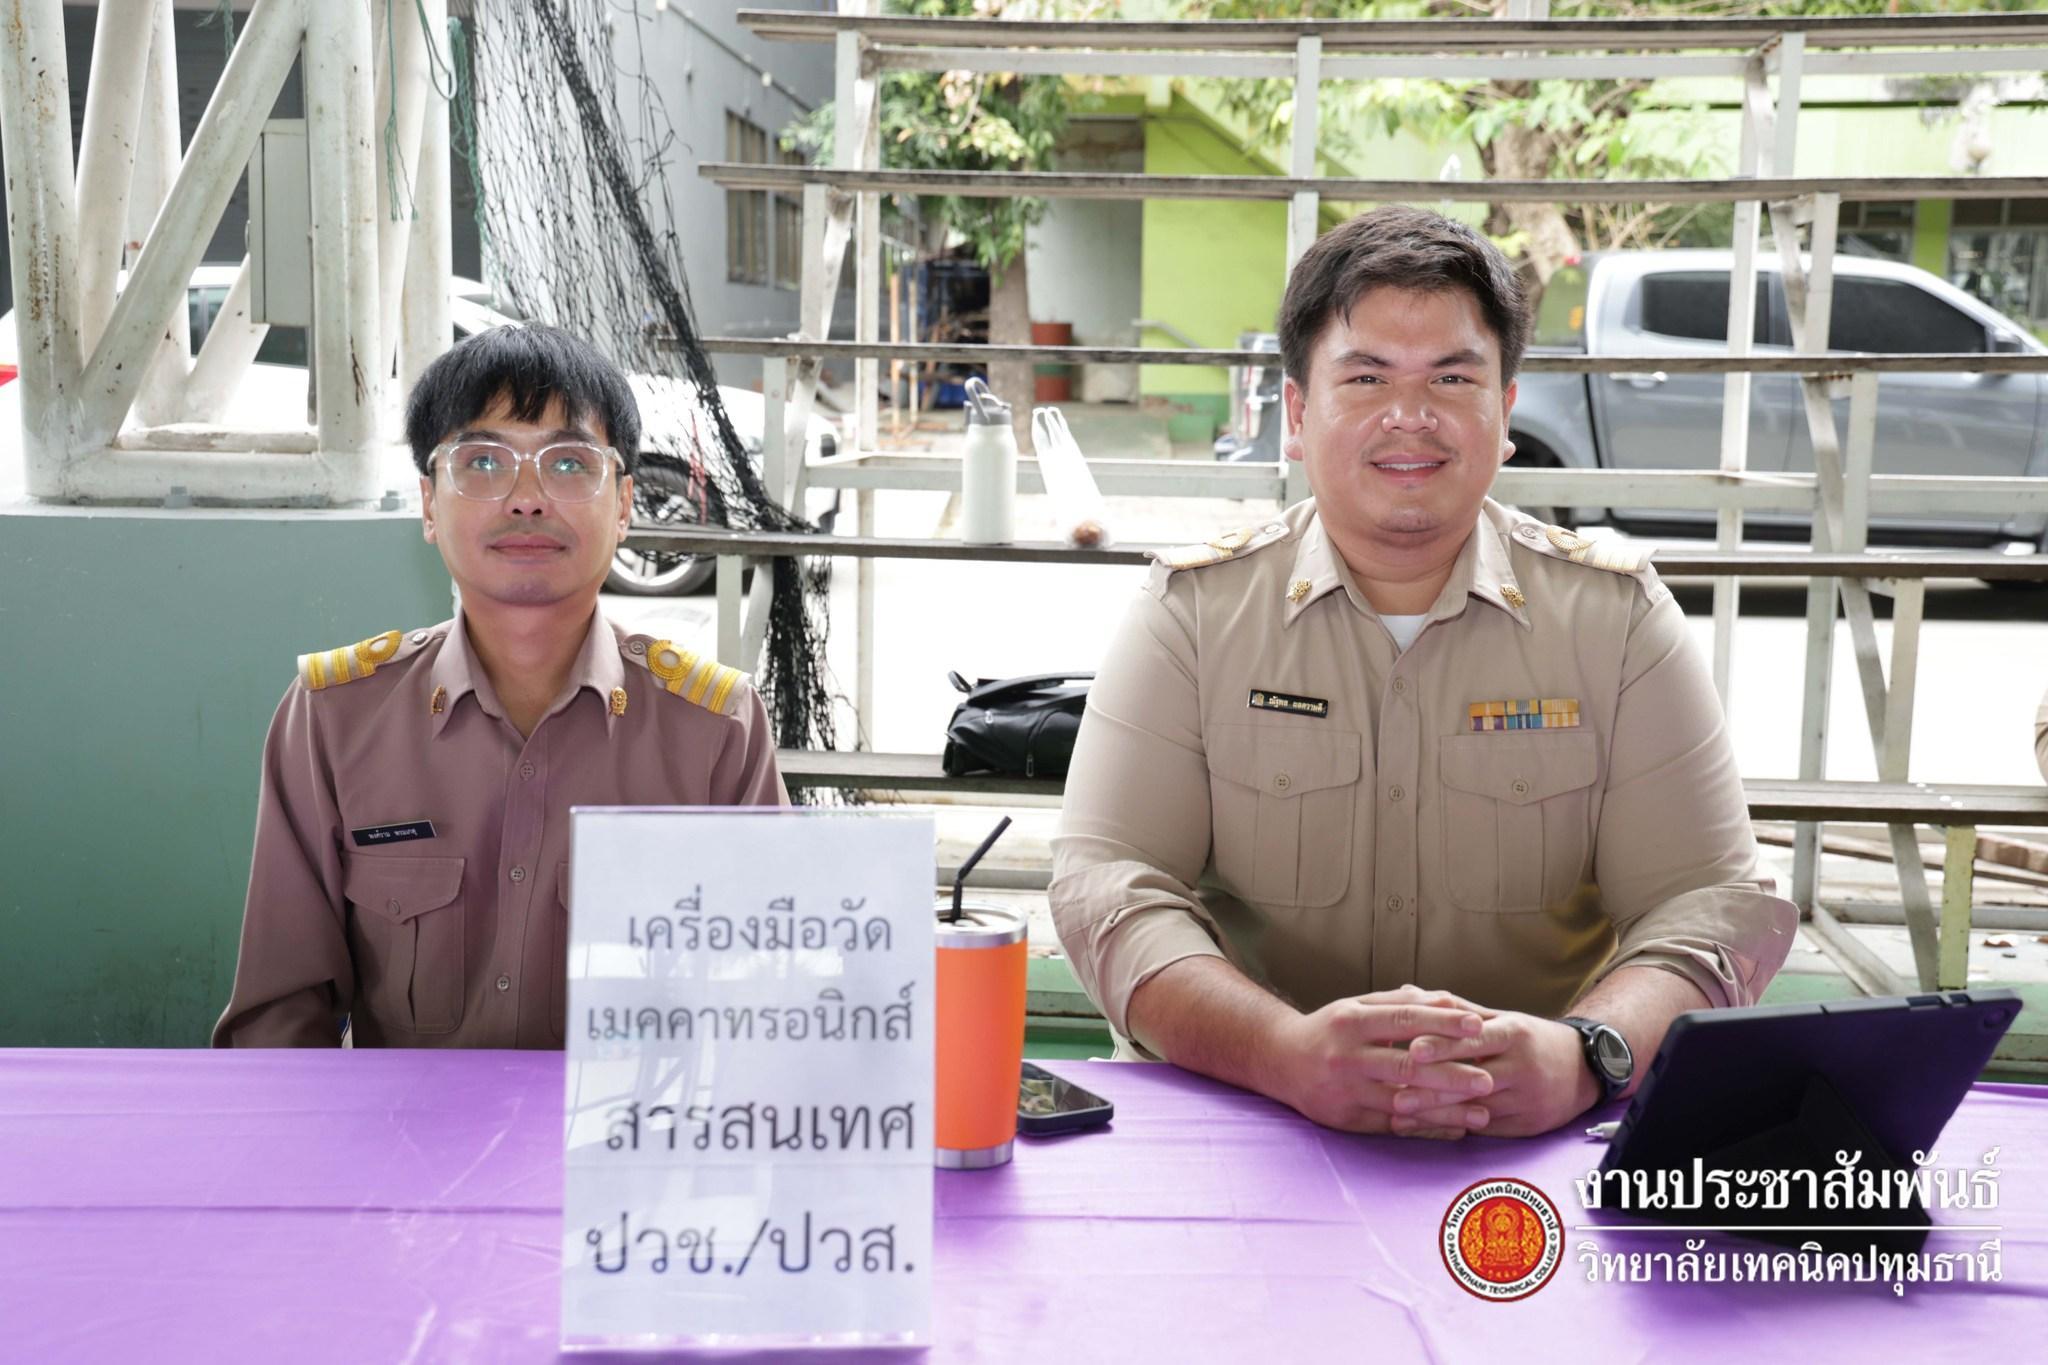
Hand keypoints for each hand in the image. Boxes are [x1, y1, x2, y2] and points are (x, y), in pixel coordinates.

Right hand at [1273, 985, 1498, 1140]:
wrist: (1280, 1061)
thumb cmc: (1329, 1029)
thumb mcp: (1358, 1007)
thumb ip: (1402, 1003)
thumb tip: (1449, 998)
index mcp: (1350, 1021)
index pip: (1403, 1020)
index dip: (1442, 1022)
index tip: (1478, 1025)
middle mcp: (1345, 1057)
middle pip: (1406, 1066)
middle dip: (1452, 1074)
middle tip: (1490, 1078)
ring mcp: (1344, 1091)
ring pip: (1403, 1102)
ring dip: (1446, 1108)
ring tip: (1483, 1111)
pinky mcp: (1345, 1120)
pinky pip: (1393, 1127)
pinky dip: (1427, 1128)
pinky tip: (1456, 1127)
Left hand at [1400, 1010, 1600, 1138]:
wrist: (1585, 1069)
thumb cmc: (1530, 1039)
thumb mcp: (1501, 1019)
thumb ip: (1455, 1010)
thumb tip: (1409, 993)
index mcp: (1514, 1033)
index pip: (1475, 1039)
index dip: (1444, 1045)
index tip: (1412, 1050)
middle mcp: (1522, 1066)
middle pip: (1472, 1079)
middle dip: (1432, 1089)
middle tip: (1395, 1095)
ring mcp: (1526, 1099)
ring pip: (1476, 1109)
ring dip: (1436, 1115)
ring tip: (1400, 1116)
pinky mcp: (1527, 1125)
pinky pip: (1486, 1130)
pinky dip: (1454, 1129)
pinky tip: (1425, 1130)